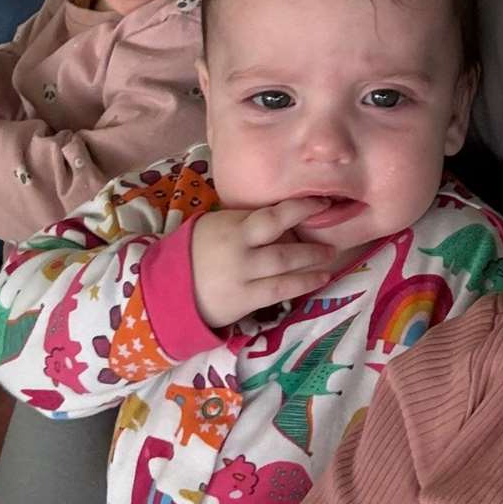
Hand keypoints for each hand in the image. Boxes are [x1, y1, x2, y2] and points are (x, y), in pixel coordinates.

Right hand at [190, 198, 336, 327]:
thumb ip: (249, 220)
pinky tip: (319, 279)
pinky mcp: (243, 301)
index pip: (273, 216)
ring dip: (311, 263)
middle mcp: (240, 253)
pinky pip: (278, 292)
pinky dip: (302, 284)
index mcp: (234, 228)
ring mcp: (243, 278)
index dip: (301, 208)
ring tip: (330, 257)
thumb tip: (287, 215)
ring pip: (283, 269)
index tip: (324, 203)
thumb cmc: (199, 249)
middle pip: (282, 247)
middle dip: (311, 244)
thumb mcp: (220, 224)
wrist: (169, 287)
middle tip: (333, 239)